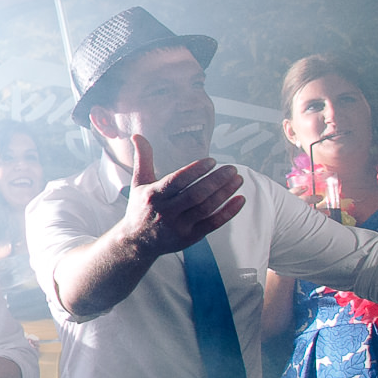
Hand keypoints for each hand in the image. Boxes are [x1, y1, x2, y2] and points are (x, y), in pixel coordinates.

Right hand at [121, 134, 245, 258]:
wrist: (137, 242)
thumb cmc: (140, 208)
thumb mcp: (138, 183)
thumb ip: (143, 159)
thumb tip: (137, 135)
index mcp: (154, 195)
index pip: (177, 181)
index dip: (196, 170)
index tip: (212, 161)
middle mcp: (166, 211)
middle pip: (196, 194)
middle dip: (216, 180)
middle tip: (231, 168)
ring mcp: (179, 226)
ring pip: (207, 208)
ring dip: (225, 192)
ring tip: (237, 179)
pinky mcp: (190, 237)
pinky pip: (213, 223)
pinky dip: (229, 212)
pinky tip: (240, 199)